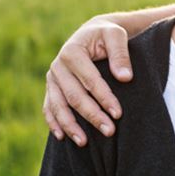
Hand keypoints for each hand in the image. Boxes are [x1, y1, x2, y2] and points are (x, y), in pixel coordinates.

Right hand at [44, 17, 132, 145]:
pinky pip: (49, 107)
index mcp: (72, 51)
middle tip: (109, 131)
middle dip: (92, 115)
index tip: (118, 113)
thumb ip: (120, 54)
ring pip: (59, 106)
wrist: (91, 33)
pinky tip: (62, 137)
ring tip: (85, 142)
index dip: (104, 97)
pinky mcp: (51, 87)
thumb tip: (125, 78)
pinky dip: (54, 122)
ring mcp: (52, 78)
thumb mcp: (116, 35)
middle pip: (74, 96)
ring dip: (71, 125)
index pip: (90, 80)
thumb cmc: (107, 35)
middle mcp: (58, 66)